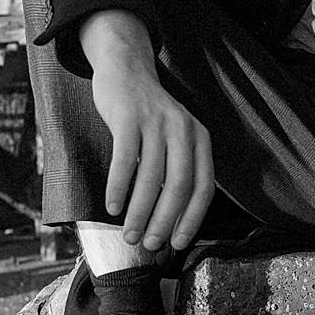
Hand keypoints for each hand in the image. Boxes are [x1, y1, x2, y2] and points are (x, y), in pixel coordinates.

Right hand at [80, 11, 213, 251]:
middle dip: (165, 221)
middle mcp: (184, 130)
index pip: (203, 187)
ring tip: (128, 233)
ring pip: (152, 177)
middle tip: (149, 244)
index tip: (177, 244)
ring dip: (139, 211)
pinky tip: (112, 206)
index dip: (191, 219)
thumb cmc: (149, 116)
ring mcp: (157, 122)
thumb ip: (177, 169)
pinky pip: (125, 159)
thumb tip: (169, 222)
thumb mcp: (174, 137)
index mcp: (200, 139)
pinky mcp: (129, 117)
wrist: (127, 70)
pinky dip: (119, 187)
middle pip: (179, 185)